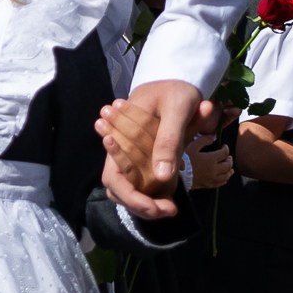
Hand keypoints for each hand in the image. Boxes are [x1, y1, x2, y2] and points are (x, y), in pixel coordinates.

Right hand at [97, 81, 211, 218]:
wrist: (176, 82)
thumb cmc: (175, 92)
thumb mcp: (178, 109)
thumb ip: (169, 140)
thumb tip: (163, 175)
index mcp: (120, 137)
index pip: (115, 178)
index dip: (133, 198)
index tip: (159, 207)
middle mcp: (120, 151)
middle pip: (119, 191)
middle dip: (142, 206)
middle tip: (170, 210)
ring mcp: (130, 158)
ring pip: (128, 192)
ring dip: (146, 205)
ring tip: (170, 208)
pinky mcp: (142, 162)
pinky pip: (141, 186)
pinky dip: (153, 197)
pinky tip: (169, 200)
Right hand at [184, 131, 233, 190]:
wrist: (177, 175)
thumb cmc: (184, 159)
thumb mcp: (193, 146)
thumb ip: (204, 140)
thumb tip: (213, 137)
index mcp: (212, 159)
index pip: (224, 153)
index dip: (226, 148)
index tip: (224, 146)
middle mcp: (214, 169)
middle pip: (228, 165)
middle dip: (229, 160)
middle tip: (228, 157)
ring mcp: (212, 178)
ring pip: (226, 175)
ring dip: (229, 170)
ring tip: (229, 168)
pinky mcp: (207, 185)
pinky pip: (220, 183)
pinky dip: (224, 179)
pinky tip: (224, 178)